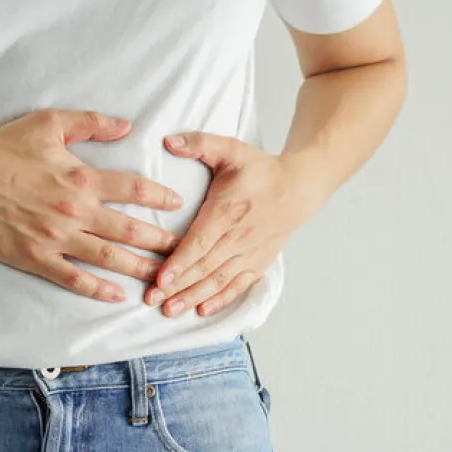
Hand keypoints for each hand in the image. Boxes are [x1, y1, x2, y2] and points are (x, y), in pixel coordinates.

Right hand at [0, 109, 183, 301]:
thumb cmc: (3, 148)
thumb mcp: (49, 123)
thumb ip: (91, 123)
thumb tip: (127, 124)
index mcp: (82, 179)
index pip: (133, 189)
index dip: (159, 197)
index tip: (177, 204)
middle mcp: (75, 211)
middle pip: (130, 230)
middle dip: (160, 242)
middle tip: (183, 250)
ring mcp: (56, 238)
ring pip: (108, 257)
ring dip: (139, 268)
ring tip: (163, 278)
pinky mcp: (36, 258)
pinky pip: (73, 278)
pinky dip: (98, 289)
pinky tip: (117, 296)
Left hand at [145, 132, 319, 316]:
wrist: (299, 188)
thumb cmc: (261, 170)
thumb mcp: (232, 149)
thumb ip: (200, 143)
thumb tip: (169, 141)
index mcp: (228, 210)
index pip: (200, 242)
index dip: (180, 262)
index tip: (161, 278)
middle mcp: (239, 236)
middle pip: (204, 267)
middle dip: (178, 286)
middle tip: (152, 301)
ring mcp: (250, 252)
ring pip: (218, 280)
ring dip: (194, 297)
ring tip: (170, 311)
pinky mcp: (258, 262)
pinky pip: (238, 285)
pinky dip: (220, 299)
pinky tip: (202, 310)